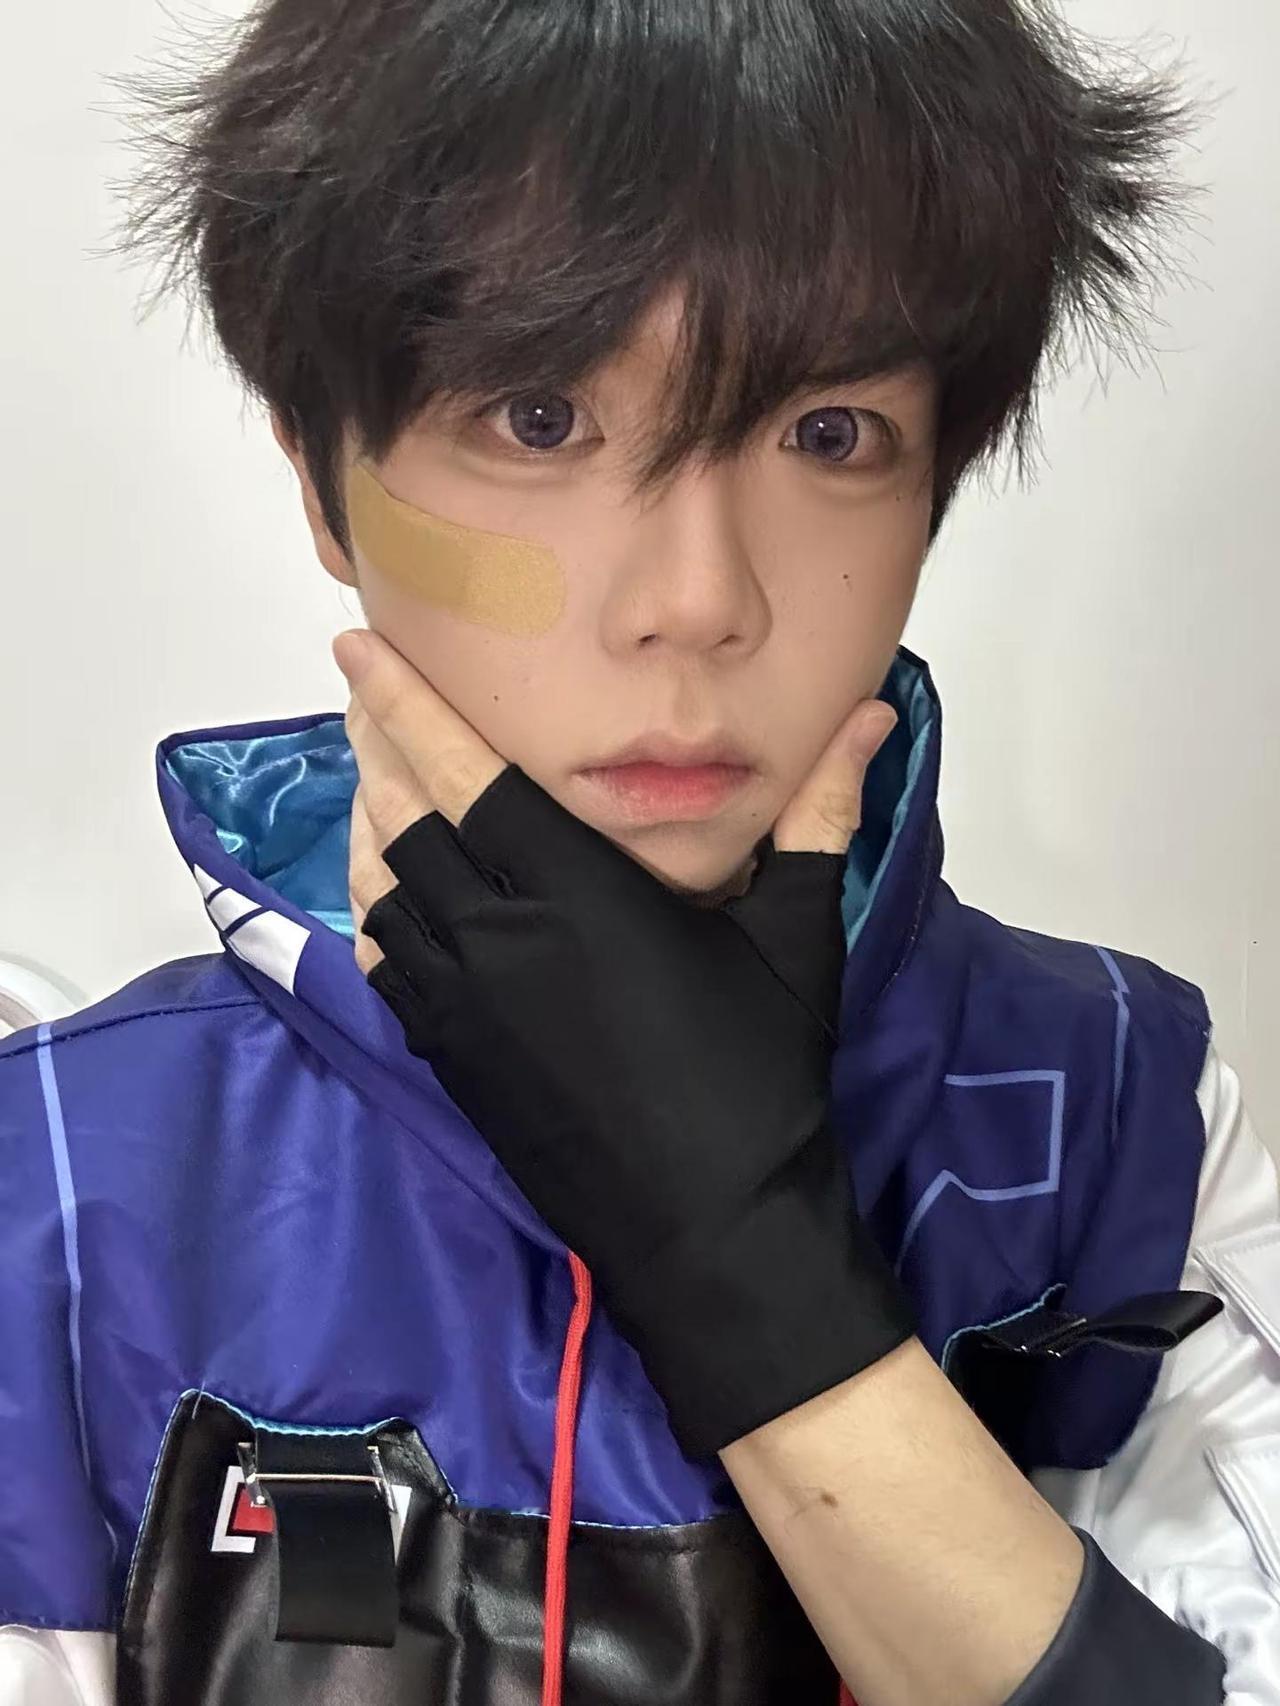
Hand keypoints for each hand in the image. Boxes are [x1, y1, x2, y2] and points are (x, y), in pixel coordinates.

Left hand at [336, 627, 916, 1457]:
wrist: (711, 1227)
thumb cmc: (760, 1076)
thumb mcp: (794, 937)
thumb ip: (819, 815)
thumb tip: (871, 713)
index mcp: (579, 891)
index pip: (466, 772)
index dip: (405, 703)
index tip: (358, 645)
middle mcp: (500, 936)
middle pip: (405, 818)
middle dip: (376, 744)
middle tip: (363, 693)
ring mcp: (464, 1003)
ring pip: (382, 889)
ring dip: (369, 823)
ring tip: (375, 778)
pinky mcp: (450, 1058)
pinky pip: (384, 964)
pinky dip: (375, 911)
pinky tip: (390, 895)